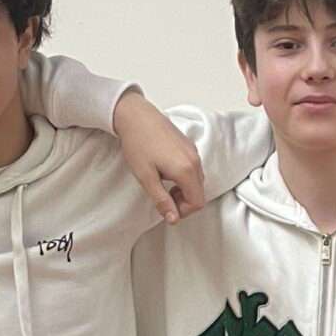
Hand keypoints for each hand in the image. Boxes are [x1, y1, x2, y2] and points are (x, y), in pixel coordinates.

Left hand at [113, 92, 205, 224]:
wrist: (136, 116)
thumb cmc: (138, 143)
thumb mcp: (146, 177)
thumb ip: (162, 200)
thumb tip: (173, 219)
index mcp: (186, 170)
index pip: (198, 202)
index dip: (183, 211)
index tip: (167, 208)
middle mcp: (195, 161)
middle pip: (200, 193)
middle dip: (184, 202)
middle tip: (163, 197)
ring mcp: (194, 152)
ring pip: (197, 182)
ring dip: (184, 190)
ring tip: (163, 184)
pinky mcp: (189, 146)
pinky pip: (194, 170)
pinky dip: (184, 178)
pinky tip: (166, 172)